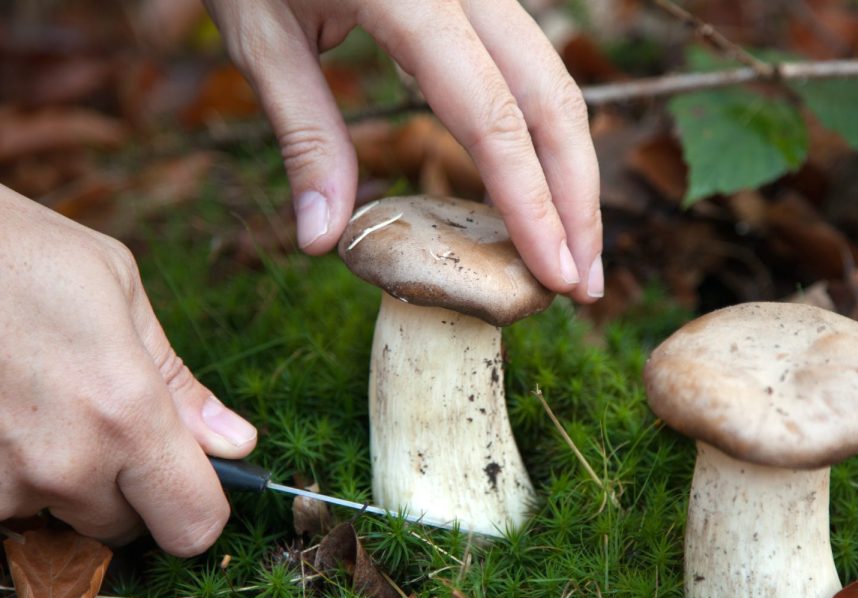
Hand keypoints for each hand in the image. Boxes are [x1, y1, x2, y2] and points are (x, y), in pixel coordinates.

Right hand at [0, 186, 257, 554]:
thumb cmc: (19, 251)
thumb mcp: (119, 292)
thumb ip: (180, 384)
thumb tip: (236, 442)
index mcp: (127, 414)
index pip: (194, 524)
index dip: (200, 507)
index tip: (190, 481)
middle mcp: (63, 464)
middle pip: (125, 528)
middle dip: (127, 489)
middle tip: (101, 422)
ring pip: (57, 518)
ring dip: (60, 481)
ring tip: (38, 402)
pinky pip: (4, 505)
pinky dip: (10, 473)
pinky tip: (3, 412)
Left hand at [203, 0, 603, 302]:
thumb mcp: (260, 37)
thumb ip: (305, 137)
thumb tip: (323, 243)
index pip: (493, 117)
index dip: (531, 204)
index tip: (553, 275)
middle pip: (554, 102)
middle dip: (578, 202)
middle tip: (585, 288)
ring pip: (558, 85)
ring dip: (574, 175)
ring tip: (576, 254)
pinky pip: (532, 72)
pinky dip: (547, 141)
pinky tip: (545, 194)